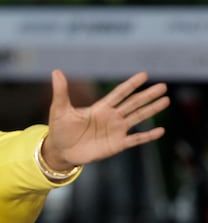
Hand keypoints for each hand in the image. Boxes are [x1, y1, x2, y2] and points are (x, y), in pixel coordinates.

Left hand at [42, 69, 168, 170]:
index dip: (130, 85)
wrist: (60, 151)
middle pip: (133, 103)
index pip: (119, 93)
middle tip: (163, 86)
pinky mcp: (116, 145)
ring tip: (165, 101)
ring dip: (151, 110)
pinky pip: (135, 139)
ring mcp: (115, 131)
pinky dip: (147, 136)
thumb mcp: (60, 110)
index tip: (144, 75)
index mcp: (100, 108)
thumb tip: (56, 71)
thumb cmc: (60, 130)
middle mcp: (111, 117)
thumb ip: (61, 92)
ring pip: (137, 118)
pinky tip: (160, 131)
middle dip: (147, 95)